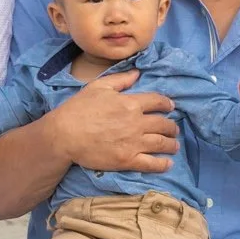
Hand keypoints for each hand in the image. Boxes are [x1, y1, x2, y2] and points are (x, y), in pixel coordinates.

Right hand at [47, 71, 179, 172]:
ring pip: (161, 143)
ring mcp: (133, 143)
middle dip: (172, 127)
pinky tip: (168, 164)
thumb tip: (137, 74)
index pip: (157, 102)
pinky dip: (162, 164)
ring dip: (171, 144)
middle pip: (163, 124)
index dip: (167, 104)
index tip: (170, 107)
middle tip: (174, 129)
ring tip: (174, 145)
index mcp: (130, 103)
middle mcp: (136, 123)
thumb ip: (120, 79)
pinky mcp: (127, 160)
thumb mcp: (98, 86)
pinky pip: (151, 163)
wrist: (64, 135)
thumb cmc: (78, 108)